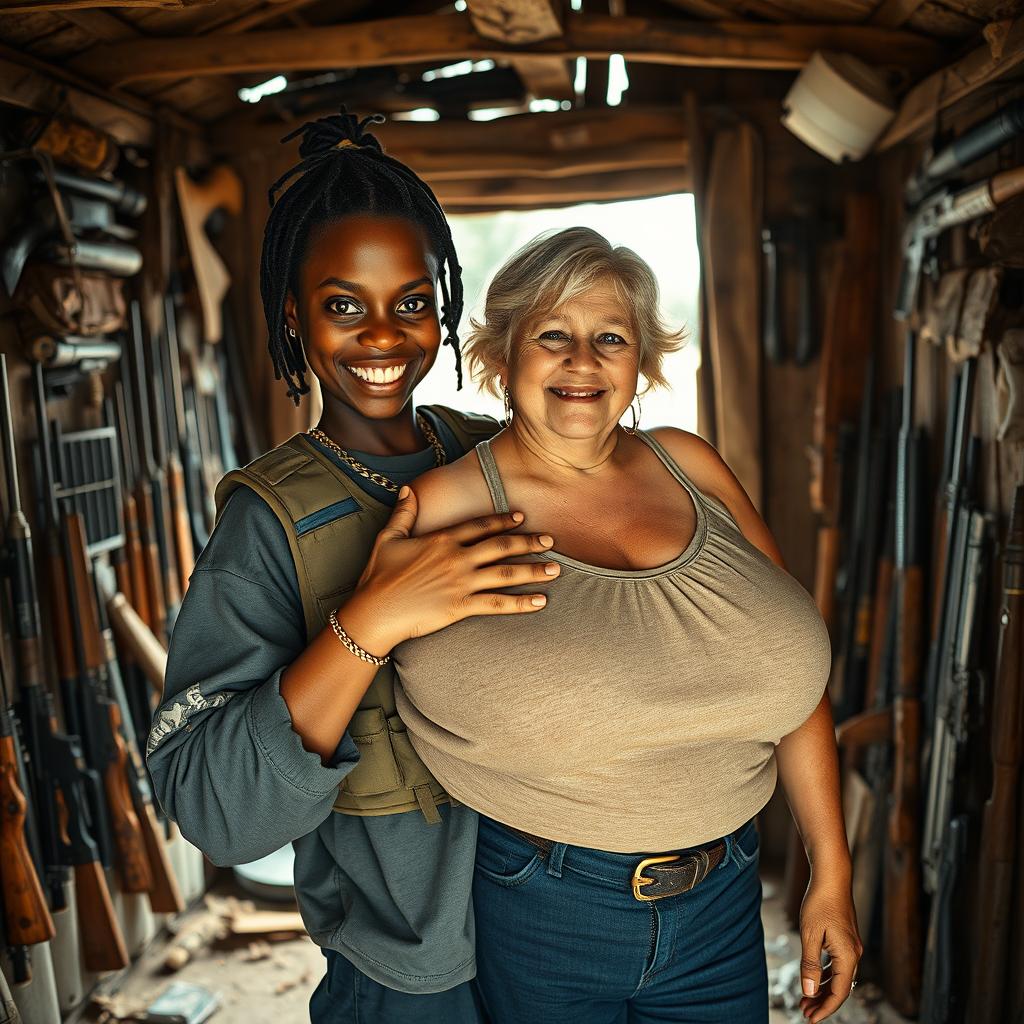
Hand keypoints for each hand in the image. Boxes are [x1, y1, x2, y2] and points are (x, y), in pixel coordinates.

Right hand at [344, 486, 557, 652]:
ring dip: (533, 570)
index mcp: (442, 540)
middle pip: (501, 546)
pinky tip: (540, 601)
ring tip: (556, 569)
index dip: (502, 520)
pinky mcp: (461, 606)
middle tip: (550, 540)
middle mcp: (457, 558)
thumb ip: (403, 513)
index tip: (521, 517)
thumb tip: (407, 490)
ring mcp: (461, 582)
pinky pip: (497, 604)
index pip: (479, 525)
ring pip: (506, 574)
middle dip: (528, 542)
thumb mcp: (388, 538)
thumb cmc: (378, 576)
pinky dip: (521, 603)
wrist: (374, 612)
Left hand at [798, 874, 862, 1021]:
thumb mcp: (810, 934)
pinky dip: (826, 975)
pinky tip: (814, 978)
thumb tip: (809, 992)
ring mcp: (851, 947)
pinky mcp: (846, 940)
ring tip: (806, 999)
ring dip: (823, 989)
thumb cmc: (819, 903)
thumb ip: (810, 965)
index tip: (809, 1019)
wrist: (832, 877)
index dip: (824, 1009)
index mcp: (848, 956)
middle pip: (840, 988)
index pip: (838, 993)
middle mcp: (854, 955)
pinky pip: (837, 965)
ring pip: (838, 977)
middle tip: (804, 1012)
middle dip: (822, 1002)